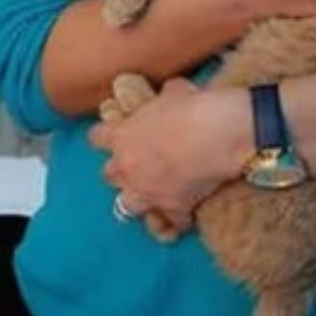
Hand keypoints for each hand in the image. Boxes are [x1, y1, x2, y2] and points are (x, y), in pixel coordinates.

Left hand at [88, 78, 250, 229]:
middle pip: (108, 175)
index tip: (114, 134)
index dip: (105, 136)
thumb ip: (162, 98)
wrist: (219, 133)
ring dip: (138, 200)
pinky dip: (177, 219)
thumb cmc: (193, 106)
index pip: (96, 138)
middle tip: (137, 164)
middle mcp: (127, 168)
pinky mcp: (173, 209)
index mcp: (121, 136)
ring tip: (152, 195)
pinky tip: (185, 213)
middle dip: (121, 171)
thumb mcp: (173, 92)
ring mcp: (148, 192)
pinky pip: (170, 223)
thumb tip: (169, 96)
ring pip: (126, 207)